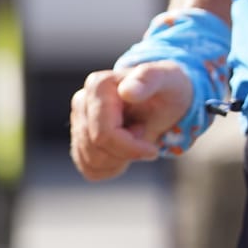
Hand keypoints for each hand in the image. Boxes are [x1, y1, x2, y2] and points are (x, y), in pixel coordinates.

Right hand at [69, 62, 192, 179]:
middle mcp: (82, 101)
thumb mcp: (169, 80)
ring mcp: (78, 120)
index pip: (104, 134)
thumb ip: (149, 79)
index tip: (154, 150)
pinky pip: (89, 169)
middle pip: (95, 149)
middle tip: (144, 134)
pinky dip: (111, 168)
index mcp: (99, 85)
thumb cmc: (168, 88)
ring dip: (120, 160)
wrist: (165, 99)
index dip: (130, 148)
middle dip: (126, 153)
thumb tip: (126, 91)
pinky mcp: (80, 138)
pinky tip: (126, 152)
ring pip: (90, 161)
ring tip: (135, 138)